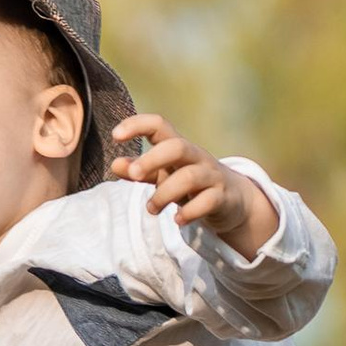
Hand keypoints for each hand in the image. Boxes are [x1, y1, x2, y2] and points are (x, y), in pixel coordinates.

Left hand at [109, 117, 278, 254]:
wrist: (230, 199)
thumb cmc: (189, 184)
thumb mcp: (163, 175)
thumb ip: (140, 171)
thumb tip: (115, 164)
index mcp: (178, 147)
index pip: (159, 125)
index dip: (138, 125)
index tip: (116, 135)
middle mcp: (195, 156)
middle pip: (176, 147)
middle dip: (152, 159)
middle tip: (133, 176)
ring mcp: (210, 176)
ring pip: (189, 177)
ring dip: (164, 194)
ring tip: (151, 209)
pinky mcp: (221, 197)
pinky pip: (207, 201)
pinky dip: (190, 212)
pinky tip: (177, 220)